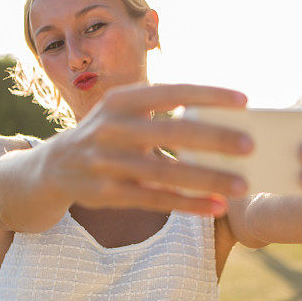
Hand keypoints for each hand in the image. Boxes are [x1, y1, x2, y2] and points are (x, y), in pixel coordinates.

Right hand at [43, 83, 252, 215]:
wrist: (52, 168)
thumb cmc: (106, 135)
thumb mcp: (123, 115)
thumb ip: (160, 115)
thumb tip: (220, 125)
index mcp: (121, 100)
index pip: (172, 92)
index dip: (209, 95)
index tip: (245, 100)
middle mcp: (111, 128)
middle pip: (172, 132)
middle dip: (214, 139)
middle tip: (250, 145)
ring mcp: (107, 163)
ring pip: (166, 173)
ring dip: (207, 180)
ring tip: (242, 186)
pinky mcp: (107, 194)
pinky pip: (155, 200)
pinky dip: (188, 205)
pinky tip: (216, 208)